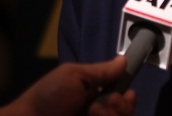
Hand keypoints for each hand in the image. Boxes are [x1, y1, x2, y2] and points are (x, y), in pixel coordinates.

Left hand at [0, 56, 135, 115]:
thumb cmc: (44, 99)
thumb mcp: (73, 76)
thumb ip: (100, 71)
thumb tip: (122, 61)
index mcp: (92, 96)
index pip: (121, 97)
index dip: (127, 97)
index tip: (128, 93)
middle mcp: (96, 113)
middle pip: (125, 111)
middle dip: (120, 106)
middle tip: (106, 102)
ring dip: (110, 114)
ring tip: (92, 112)